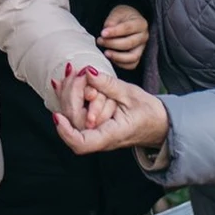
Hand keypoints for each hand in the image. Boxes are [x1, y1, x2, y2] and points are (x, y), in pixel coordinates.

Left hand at [53, 69, 169, 154]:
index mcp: (111, 134)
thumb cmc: (148, 112)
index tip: (57, 115)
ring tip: (74, 71)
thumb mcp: (131, 94)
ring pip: (71, 114)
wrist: (157, 123)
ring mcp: (93, 131)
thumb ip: (108, 85)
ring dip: (69, 91)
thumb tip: (88, 72)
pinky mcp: (91, 123)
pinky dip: (68, 94)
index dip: (66, 132)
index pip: (82, 143)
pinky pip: (74, 111)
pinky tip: (62, 81)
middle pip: (73, 120)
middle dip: (71, 93)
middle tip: (78, 72)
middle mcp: (99, 137)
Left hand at [97, 4, 149, 69]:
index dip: (115, 32)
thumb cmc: (122, 17)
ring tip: (105, 52)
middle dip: (112, 43)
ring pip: (133, 57)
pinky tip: (110, 57)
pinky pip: (131, 65)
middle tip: (100, 41)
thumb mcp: (117, 13)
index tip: (103, 33)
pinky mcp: (138, 57)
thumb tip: (106, 32)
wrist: (127, 21)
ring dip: (117, 56)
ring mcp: (142, 48)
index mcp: (141, 23)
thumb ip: (112, 21)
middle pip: (129, 43)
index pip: (128, 28)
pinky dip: (120, 64)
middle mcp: (144, 36)